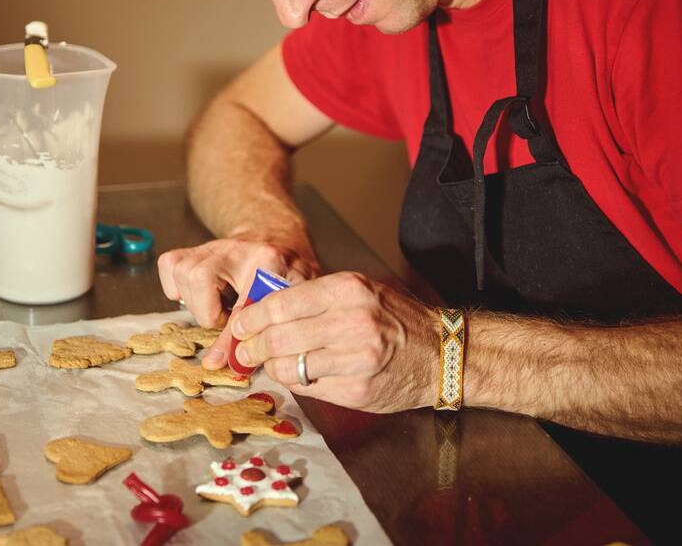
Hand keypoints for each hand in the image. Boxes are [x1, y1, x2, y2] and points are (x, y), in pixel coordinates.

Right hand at [156, 233, 318, 368]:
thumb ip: (274, 325)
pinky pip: (169, 265)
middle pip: (200, 278)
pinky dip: (176, 286)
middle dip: (208, 312)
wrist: (275, 236)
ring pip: (183, 273)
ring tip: (217, 307)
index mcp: (267, 260)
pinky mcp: (194, 247)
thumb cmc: (286, 270)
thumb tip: (241, 364)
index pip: (242, 303)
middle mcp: (235, 248)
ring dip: (195, 302)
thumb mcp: (294, 294)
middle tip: (227, 320)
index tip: (218, 360)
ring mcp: (212, 245)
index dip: (228, 336)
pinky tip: (197, 295)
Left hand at [228, 271, 439, 412]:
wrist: (441, 353)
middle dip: (252, 346)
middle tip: (244, 350)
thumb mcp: (360, 291)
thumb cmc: (395, 319)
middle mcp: (353, 323)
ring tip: (270, 363)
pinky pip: (308, 388)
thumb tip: (263, 309)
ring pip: (288, 366)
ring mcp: (356, 360)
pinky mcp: (357, 391)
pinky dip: (296, 382)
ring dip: (271, 367)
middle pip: (278, 337)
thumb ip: (315, 298)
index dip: (252, 317)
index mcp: (349, 290)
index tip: (240, 324)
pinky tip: (299, 374)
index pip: (281, 304)